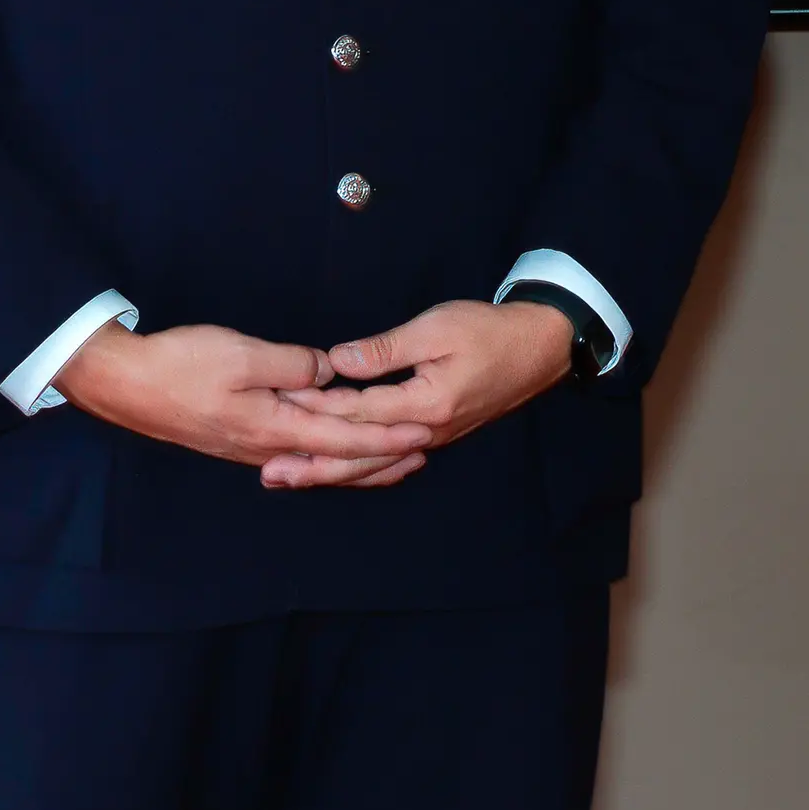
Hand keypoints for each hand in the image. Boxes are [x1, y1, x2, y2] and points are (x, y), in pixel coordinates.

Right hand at [50, 322, 432, 491]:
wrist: (124, 384)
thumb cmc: (179, 366)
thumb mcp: (241, 354)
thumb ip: (292, 364)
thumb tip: (329, 371)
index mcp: (273, 426)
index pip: (344, 437)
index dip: (387, 436)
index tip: (423, 433)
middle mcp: (267, 447)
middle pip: (336, 459)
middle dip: (382, 458)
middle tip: (424, 452)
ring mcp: (252, 448)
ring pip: (317, 460)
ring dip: (358, 462)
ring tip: (393, 460)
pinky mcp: (239, 440)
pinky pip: (297, 454)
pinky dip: (327, 456)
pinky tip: (333, 453)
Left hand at [285, 299, 575, 465]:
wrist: (539, 347)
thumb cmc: (489, 331)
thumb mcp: (436, 329)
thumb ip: (385, 349)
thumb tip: (337, 361)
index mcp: (424, 405)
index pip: (358, 411)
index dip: (315, 407)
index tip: (277, 406)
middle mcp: (426, 433)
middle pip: (360, 455)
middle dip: (312, 464)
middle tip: (269, 473)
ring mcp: (432, 438)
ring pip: (373, 465)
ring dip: (330, 473)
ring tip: (291, 480)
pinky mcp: (435, 435)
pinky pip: (389, 461)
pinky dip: (360, 469)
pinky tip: (339, 472)